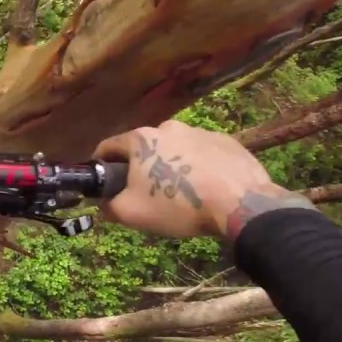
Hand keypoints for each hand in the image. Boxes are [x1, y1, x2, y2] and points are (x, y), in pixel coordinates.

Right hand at [93, 120, 315, 239]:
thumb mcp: (132, 213)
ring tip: (182, 194)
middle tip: (148, 195)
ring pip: (175, 150)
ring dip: (172, 166)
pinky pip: (203, 155)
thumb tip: (105, 203)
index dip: (101, 165)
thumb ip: (109, 206)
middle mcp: (169, 127)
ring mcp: (200, 132)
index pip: (109, 146)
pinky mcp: (227, 141)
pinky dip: (199, 168)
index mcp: (141, 139)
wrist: (240, 204)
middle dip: (141, 168)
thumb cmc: (177, 205)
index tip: (105, 182)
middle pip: (145, 148)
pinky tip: (207, 189)